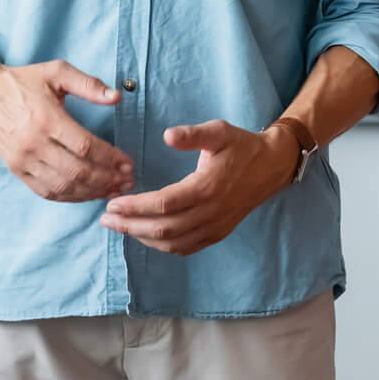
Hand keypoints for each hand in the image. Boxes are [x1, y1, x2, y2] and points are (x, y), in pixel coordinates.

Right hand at [0, 60, 131, 201]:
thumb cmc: (23, 81)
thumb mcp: (57, 73)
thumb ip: (88, 84)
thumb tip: (116, 97)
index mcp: (47, 118)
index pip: (86, 147)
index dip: (111, 158)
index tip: (128, 163)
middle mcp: (34, 143)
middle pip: (77, 172)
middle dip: (107, 180)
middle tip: (126, 181)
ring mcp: (23, 160)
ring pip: (63, 186)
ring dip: (92, 192)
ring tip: (112, 190)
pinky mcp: (16, 169)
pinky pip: (47, 192)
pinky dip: (70, 197)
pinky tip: (87, 194)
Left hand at [99, 121, 299, 255]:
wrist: (272, 166)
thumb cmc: (242, 146)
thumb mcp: (219, 131)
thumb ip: (192, 134)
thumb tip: (167, 135)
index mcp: (207, 187)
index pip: (164, 204)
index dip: (135, 207)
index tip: (113, 203)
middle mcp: (211, 212)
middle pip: (163, 229)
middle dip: (130, 226)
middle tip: (106, 219)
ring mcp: (215, 226)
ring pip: (172, 243)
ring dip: (143, 238)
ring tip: (120, 227)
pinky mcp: (218, 233)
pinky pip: (186, 248)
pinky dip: (162, 246)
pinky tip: (146, 235)